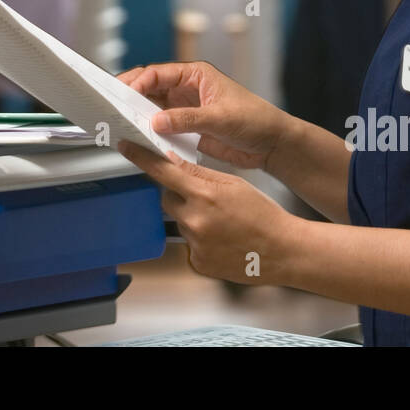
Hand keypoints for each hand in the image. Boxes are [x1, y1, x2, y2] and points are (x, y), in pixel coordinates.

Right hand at [116, 60, 287, 169]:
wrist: (271, 144)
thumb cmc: (256, 121)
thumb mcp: (220, 118)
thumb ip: (187, 119)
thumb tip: (156, 121)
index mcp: (196, 75)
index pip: (158, 73)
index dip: (138, 81)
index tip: (123, 94)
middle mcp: (187, 89)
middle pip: (150, 89)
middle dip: (131, 96)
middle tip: (112, 106)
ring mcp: (186, 109)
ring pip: (153, 108)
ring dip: (139, 115)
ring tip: (121, 123)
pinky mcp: (187, 128)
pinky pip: (162, 127)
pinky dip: (150, 131)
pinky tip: (140, 138)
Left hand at [117, 142, 300, 285]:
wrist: (283, 250)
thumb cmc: (264, 215)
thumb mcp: (233, 184)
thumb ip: (199, 174)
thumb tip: (172, 162)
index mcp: (203, 195)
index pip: (162, 171)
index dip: (141, 158)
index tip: (125, 147)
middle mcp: (194, 220)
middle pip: (168, 198)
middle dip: (180, 194)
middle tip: (206, 198)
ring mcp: (194, 244)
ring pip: (179, 221)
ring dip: (192, 218)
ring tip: (221, 222)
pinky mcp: (197, 262)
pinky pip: (188, 243)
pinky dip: (199, 239)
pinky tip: (221, 239)